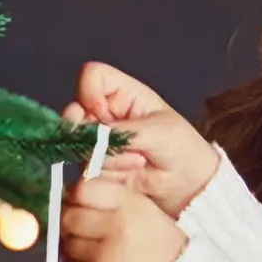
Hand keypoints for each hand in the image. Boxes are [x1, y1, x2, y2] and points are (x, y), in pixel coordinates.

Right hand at [61, 62, 217, 216]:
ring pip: (80, 146)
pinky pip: (87, 170)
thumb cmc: (181, 148)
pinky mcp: (96, 167)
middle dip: (92, 133)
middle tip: (115, 146)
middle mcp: (103, 114)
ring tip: (139, 162)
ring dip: (110, 158)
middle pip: (74, 112)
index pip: (92, 76)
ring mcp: (97, 141)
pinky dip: (108, 175)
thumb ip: (124, 132)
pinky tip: (131, 175)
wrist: (187, 185)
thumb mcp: (159, 133)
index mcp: (121, 93)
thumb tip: (93, 136)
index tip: (104, 113)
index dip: (90, 92)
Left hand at [61, 177, 187, 261]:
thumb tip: (71, 195)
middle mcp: (117, 226)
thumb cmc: (160, 245)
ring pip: (68, 244)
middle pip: (70, 218)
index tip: (80, 205)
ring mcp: (106, 256)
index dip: (76, 198)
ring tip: (94, 252)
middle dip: (72, 224)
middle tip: (83, 231)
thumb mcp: (144, 209)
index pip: (83, 190)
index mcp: (129, 204)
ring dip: (75, 247)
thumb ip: (111, 198)